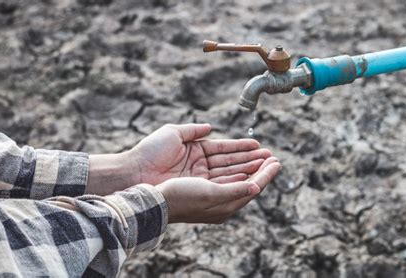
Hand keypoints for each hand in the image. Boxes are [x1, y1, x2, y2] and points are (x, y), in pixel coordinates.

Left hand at [129, 123, 271, 185]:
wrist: (134, 172)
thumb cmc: (149, 152)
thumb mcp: (173, 134)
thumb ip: (193, 130)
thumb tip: (210, 127)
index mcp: (196, 153)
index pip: (225, 150)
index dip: (242, 147)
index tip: (258, 145)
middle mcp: (201, 169)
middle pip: (232, 164)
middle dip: (253, 160)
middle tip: (272, 157)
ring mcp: (201, 181)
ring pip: (232, 175)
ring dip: (252, 170)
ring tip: (270, 165)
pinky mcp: (201, 193)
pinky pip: (226, 187)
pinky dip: (241, 182)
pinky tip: (256, 177)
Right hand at [157, 157, 280, 223]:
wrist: (154, 201)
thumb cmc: (181, 198)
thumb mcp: (211, 194)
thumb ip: (235, 190)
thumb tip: (257, 187)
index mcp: (225, 206)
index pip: (253, 187)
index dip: (266, 174)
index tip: (278, 161)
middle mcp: (221, 201)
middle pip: (247, 181)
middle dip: (260, 168)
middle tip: (273, 156)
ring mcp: (212, 193)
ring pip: (236, 176)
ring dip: (249, 164)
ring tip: (261, 154)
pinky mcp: (202, 186)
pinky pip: (225, 175)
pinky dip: (235, 167)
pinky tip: (240, 162)